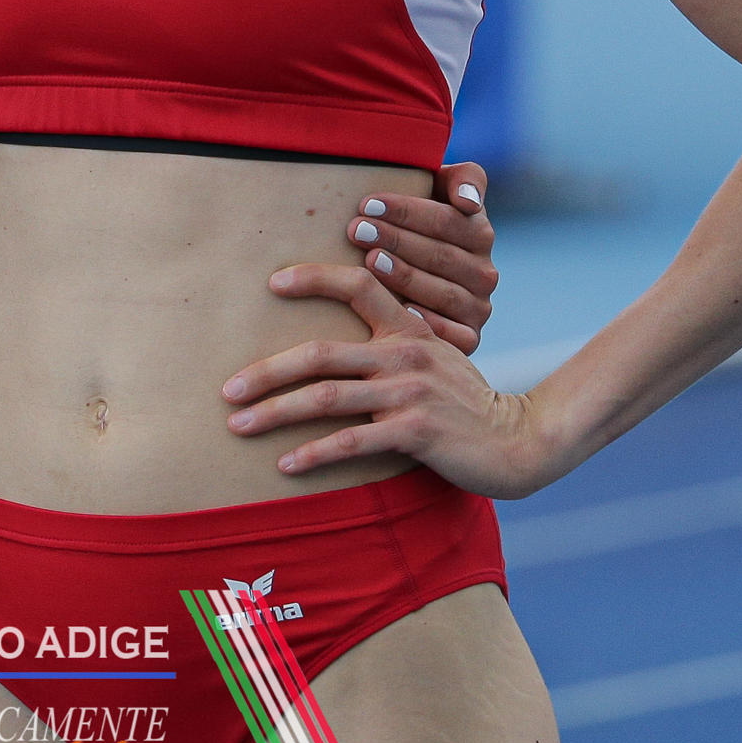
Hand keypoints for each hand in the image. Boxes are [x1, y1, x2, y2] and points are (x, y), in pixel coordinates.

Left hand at [223, 257, 549, 497]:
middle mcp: (404, 354)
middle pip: (320, 353)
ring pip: (326, 398)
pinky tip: (285, 464)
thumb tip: (337, 344)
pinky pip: (352, 441)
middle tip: (226, 389)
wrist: (515, 441)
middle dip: (266, 371)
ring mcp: (409, 393)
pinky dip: (314, 453)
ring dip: (275, 413)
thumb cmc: (463, 402)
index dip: (314, 278)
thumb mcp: (433, 357)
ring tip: (238, 425)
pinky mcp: (415, 431)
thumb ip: (392, 343)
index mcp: (407, 328)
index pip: (358, 283)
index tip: (271, 282)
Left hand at [324, 159, 495, 349]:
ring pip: (444, 292)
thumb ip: (464, 179)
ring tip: (369, 261)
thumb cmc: (417, 228)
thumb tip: (469, 201)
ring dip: (405, 276)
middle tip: (357, 230)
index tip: (369, 204)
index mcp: (479, 233)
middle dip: (397, 239)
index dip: (408, 211)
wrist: (417, 278)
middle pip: (441, 255)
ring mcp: (479, 307)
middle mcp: (485, 272)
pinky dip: (428, 322)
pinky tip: (398, 310)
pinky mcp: (469, 338)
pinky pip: (453, 335)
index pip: (447, 220)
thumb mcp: (441, 192)